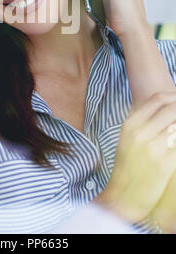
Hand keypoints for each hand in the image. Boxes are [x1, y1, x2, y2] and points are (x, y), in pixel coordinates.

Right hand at [95, 91, 175, 224]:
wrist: (122, 197)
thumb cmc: (128, 167)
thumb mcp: (127, 139)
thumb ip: (142, 120)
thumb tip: (163, 103)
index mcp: (131, 124)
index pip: (158, 99)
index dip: (174, 96)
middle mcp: (140, 133)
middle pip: (172, 108)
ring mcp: (152, 149)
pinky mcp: (164, 165)